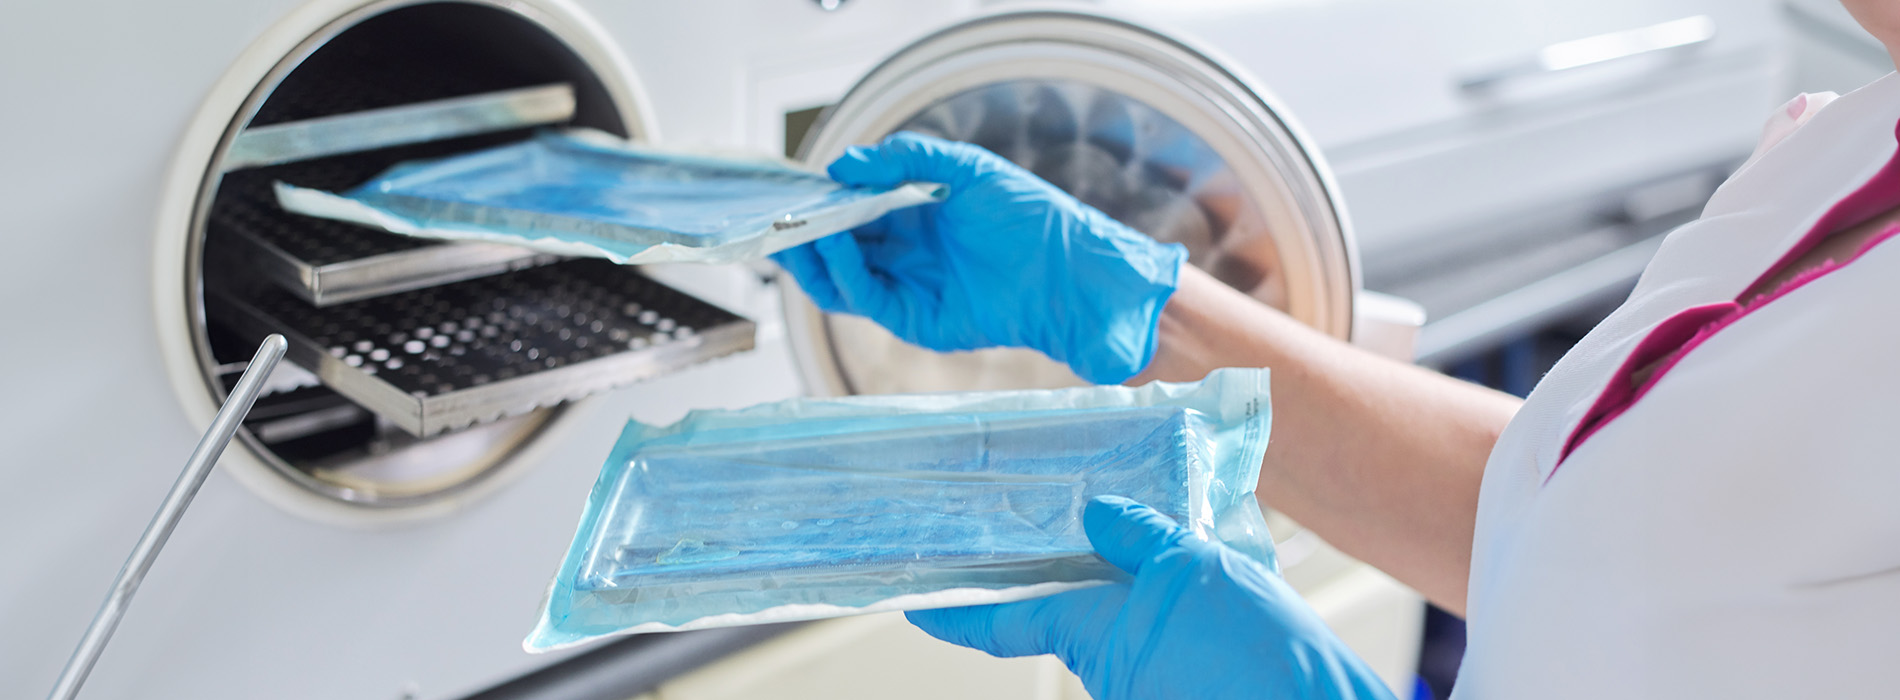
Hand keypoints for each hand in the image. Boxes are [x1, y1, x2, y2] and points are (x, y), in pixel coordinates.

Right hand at [772, 132, 1185, 384]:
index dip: (818, 200)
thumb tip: (842, 164)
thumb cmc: (1031, 217)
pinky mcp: (914, 319)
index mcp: (916, 216)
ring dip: (809, 253)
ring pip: (838, 278)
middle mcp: (906, 254)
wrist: (1073, 272)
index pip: (852, 210)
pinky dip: (840, 269)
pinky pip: (864, 296)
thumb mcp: (965, 168)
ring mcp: (908, 288)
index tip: (787, 187)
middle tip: (773, 213)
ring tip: (792, 227)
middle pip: (835, 247)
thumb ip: (904, 160)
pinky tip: (830, 240)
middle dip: (801, 230)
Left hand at [907, 496, 1395, 699]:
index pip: (1004, 620)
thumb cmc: (1256, 663)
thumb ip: (1142, 537)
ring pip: (1123, 615)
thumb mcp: (1196, 570)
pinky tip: (1203, 567)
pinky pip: (1166, 629)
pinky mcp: (1191, 679)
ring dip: (1133, 576)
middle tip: (1058, 518)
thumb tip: (1099, 515)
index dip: (956, 611)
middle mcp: (1113, 664)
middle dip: (1067, 566)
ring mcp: (1151, 677)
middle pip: (1067, 608)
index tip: (916, 602)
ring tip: (1159, 525)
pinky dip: (1173, 595)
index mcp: (1095, 633)